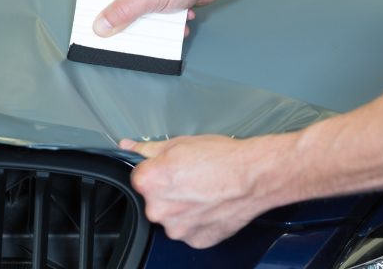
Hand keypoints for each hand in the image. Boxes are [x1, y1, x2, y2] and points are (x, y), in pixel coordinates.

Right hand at [94, 0, 228, 36]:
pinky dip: (170, 21)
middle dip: (134, 23)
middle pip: (122, 7)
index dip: (101, 16)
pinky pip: (160, 13)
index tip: (103, 35)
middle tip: (140, 35)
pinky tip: (181, 21)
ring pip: (143, 13)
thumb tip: (100, 25)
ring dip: (157, 24)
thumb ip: (123, 11)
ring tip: (168, 26)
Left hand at [120, 135, 291, 248]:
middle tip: (193, 178)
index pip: (140, 177)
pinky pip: (191, 230)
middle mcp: (158, 209)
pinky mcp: (196, 240)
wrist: (254, 176)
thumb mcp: (181, 142)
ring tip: (206, 191)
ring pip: (173, 217)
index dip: (158, 169)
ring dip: (184, 207)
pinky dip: (199, 220)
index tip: (174, 168)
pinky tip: (212, 205)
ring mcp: (177, 229)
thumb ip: (148, 148)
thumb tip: (128, 146)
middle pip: (155, 200)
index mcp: (149, 182)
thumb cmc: (222, 157)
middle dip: (169, 191)